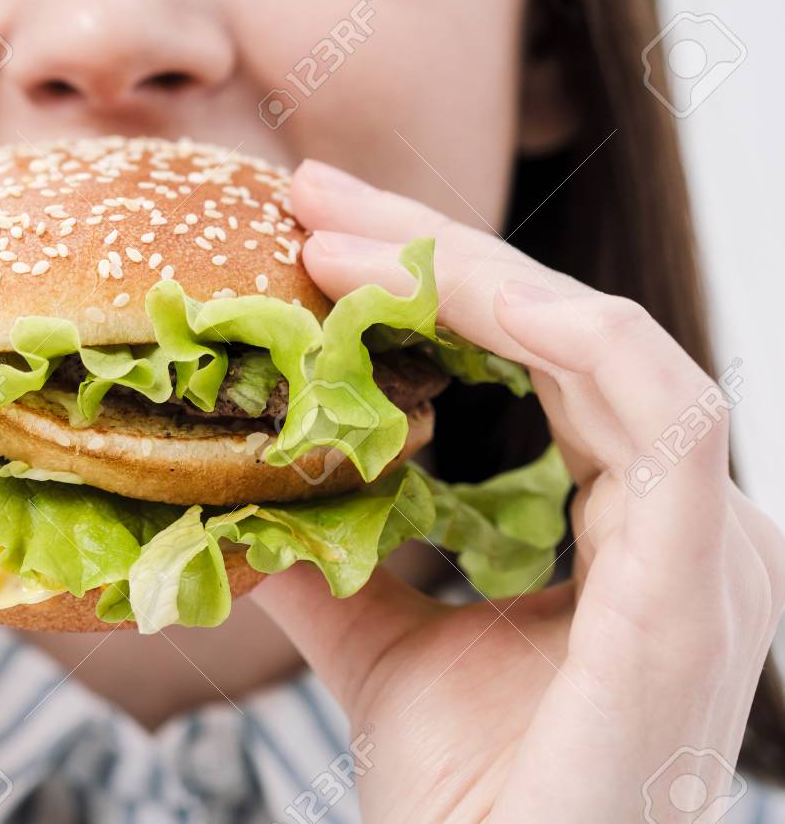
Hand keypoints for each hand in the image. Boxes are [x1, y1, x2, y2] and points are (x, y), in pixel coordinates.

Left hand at [253, 161, 784, 822]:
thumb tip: (254, 491)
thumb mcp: (383, 644)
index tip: (319, 237)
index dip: (436, 283)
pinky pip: (649, 405)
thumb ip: (340, 559)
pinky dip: (552, 330)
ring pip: (606, 339)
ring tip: (342, 240)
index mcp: (627, 526)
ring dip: (475, 273)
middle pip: (567, 328)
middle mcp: (681, 520)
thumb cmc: (471, 799)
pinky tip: (445, 290)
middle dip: (438, 248)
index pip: (538, 358)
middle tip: (317, 195)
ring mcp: (704, 544)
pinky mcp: (697, 575)